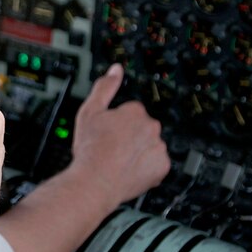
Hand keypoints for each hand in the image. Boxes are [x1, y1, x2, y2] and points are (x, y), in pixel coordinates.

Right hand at [68, 64, 169, 207]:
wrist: (95, 182)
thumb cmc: (90, 149)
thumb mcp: (89, 111)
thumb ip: (105, 87)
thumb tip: (115, 70)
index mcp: (135, 112)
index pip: (131, 112)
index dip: (117, 123)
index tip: (107, 132)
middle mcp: (151, 127)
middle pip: (142, 129)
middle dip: (130, 136)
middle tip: (112, 147)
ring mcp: (158, 148)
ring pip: (149, 146)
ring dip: (138, 151)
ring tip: (118, 161)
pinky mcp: (162, 167)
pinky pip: (156, 165)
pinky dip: (146, 167)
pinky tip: (129, 170)